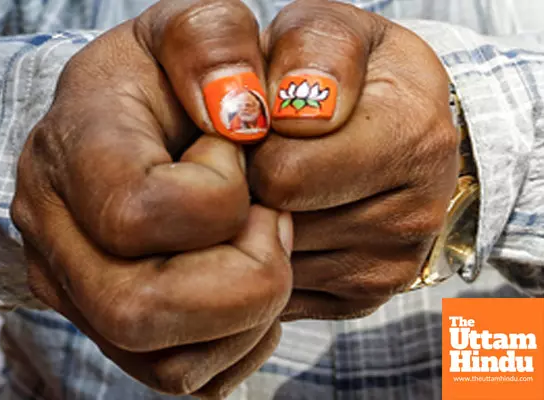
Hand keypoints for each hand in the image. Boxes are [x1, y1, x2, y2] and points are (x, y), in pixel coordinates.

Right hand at [11, 1, 292, 396]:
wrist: (132, 122)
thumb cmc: (166, 75)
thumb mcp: (192, 26)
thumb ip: (213, 44)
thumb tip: (237, 115)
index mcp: (72, 152)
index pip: (140, 213)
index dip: (219, 197)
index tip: (240, 159)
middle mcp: (60, 237)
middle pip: (144, 311)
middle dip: (247, 276)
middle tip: (270, 222)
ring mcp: (82, 295)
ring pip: (170, 364)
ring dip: (248, 315)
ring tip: (260, 251)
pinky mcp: (115, 331)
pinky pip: (187, 377)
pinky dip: (239, 342)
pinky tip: (247, 285)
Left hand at [248, 1, 458, 319]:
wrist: (393, 125)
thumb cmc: (348, 75)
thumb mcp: (330, 29)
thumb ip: (311, 49)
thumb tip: (292, 112)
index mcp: (412, 138)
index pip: (282, 172)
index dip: (250, 146)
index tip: (260, 125)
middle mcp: (414, 216)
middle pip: (277, 223)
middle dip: (253, 188)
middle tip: (264, 155)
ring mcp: (390, 267)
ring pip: (276, 264)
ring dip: (261, 223)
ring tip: (280, 182)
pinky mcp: (363, 298)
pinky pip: (283, 291)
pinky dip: (272, 255)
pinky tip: (288, 216)